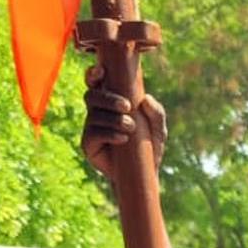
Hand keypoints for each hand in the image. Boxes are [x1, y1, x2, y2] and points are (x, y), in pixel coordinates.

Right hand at [80, 63, 166, 182]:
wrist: (144, 175)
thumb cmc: (149, 147)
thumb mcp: (159, 130)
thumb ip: (157, 113)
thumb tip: (146, 100)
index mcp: (110, 102)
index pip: (95, 83)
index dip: (93, 74)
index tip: (102, 72)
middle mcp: (97, 112)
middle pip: (91, 95)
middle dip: (108, 98)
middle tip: (127, 106)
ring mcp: (91, 128)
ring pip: (93, 114)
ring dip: (113, 118)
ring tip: (131, 127)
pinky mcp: (89, 145)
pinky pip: (93, 134)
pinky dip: (109, 134)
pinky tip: (123, 138)